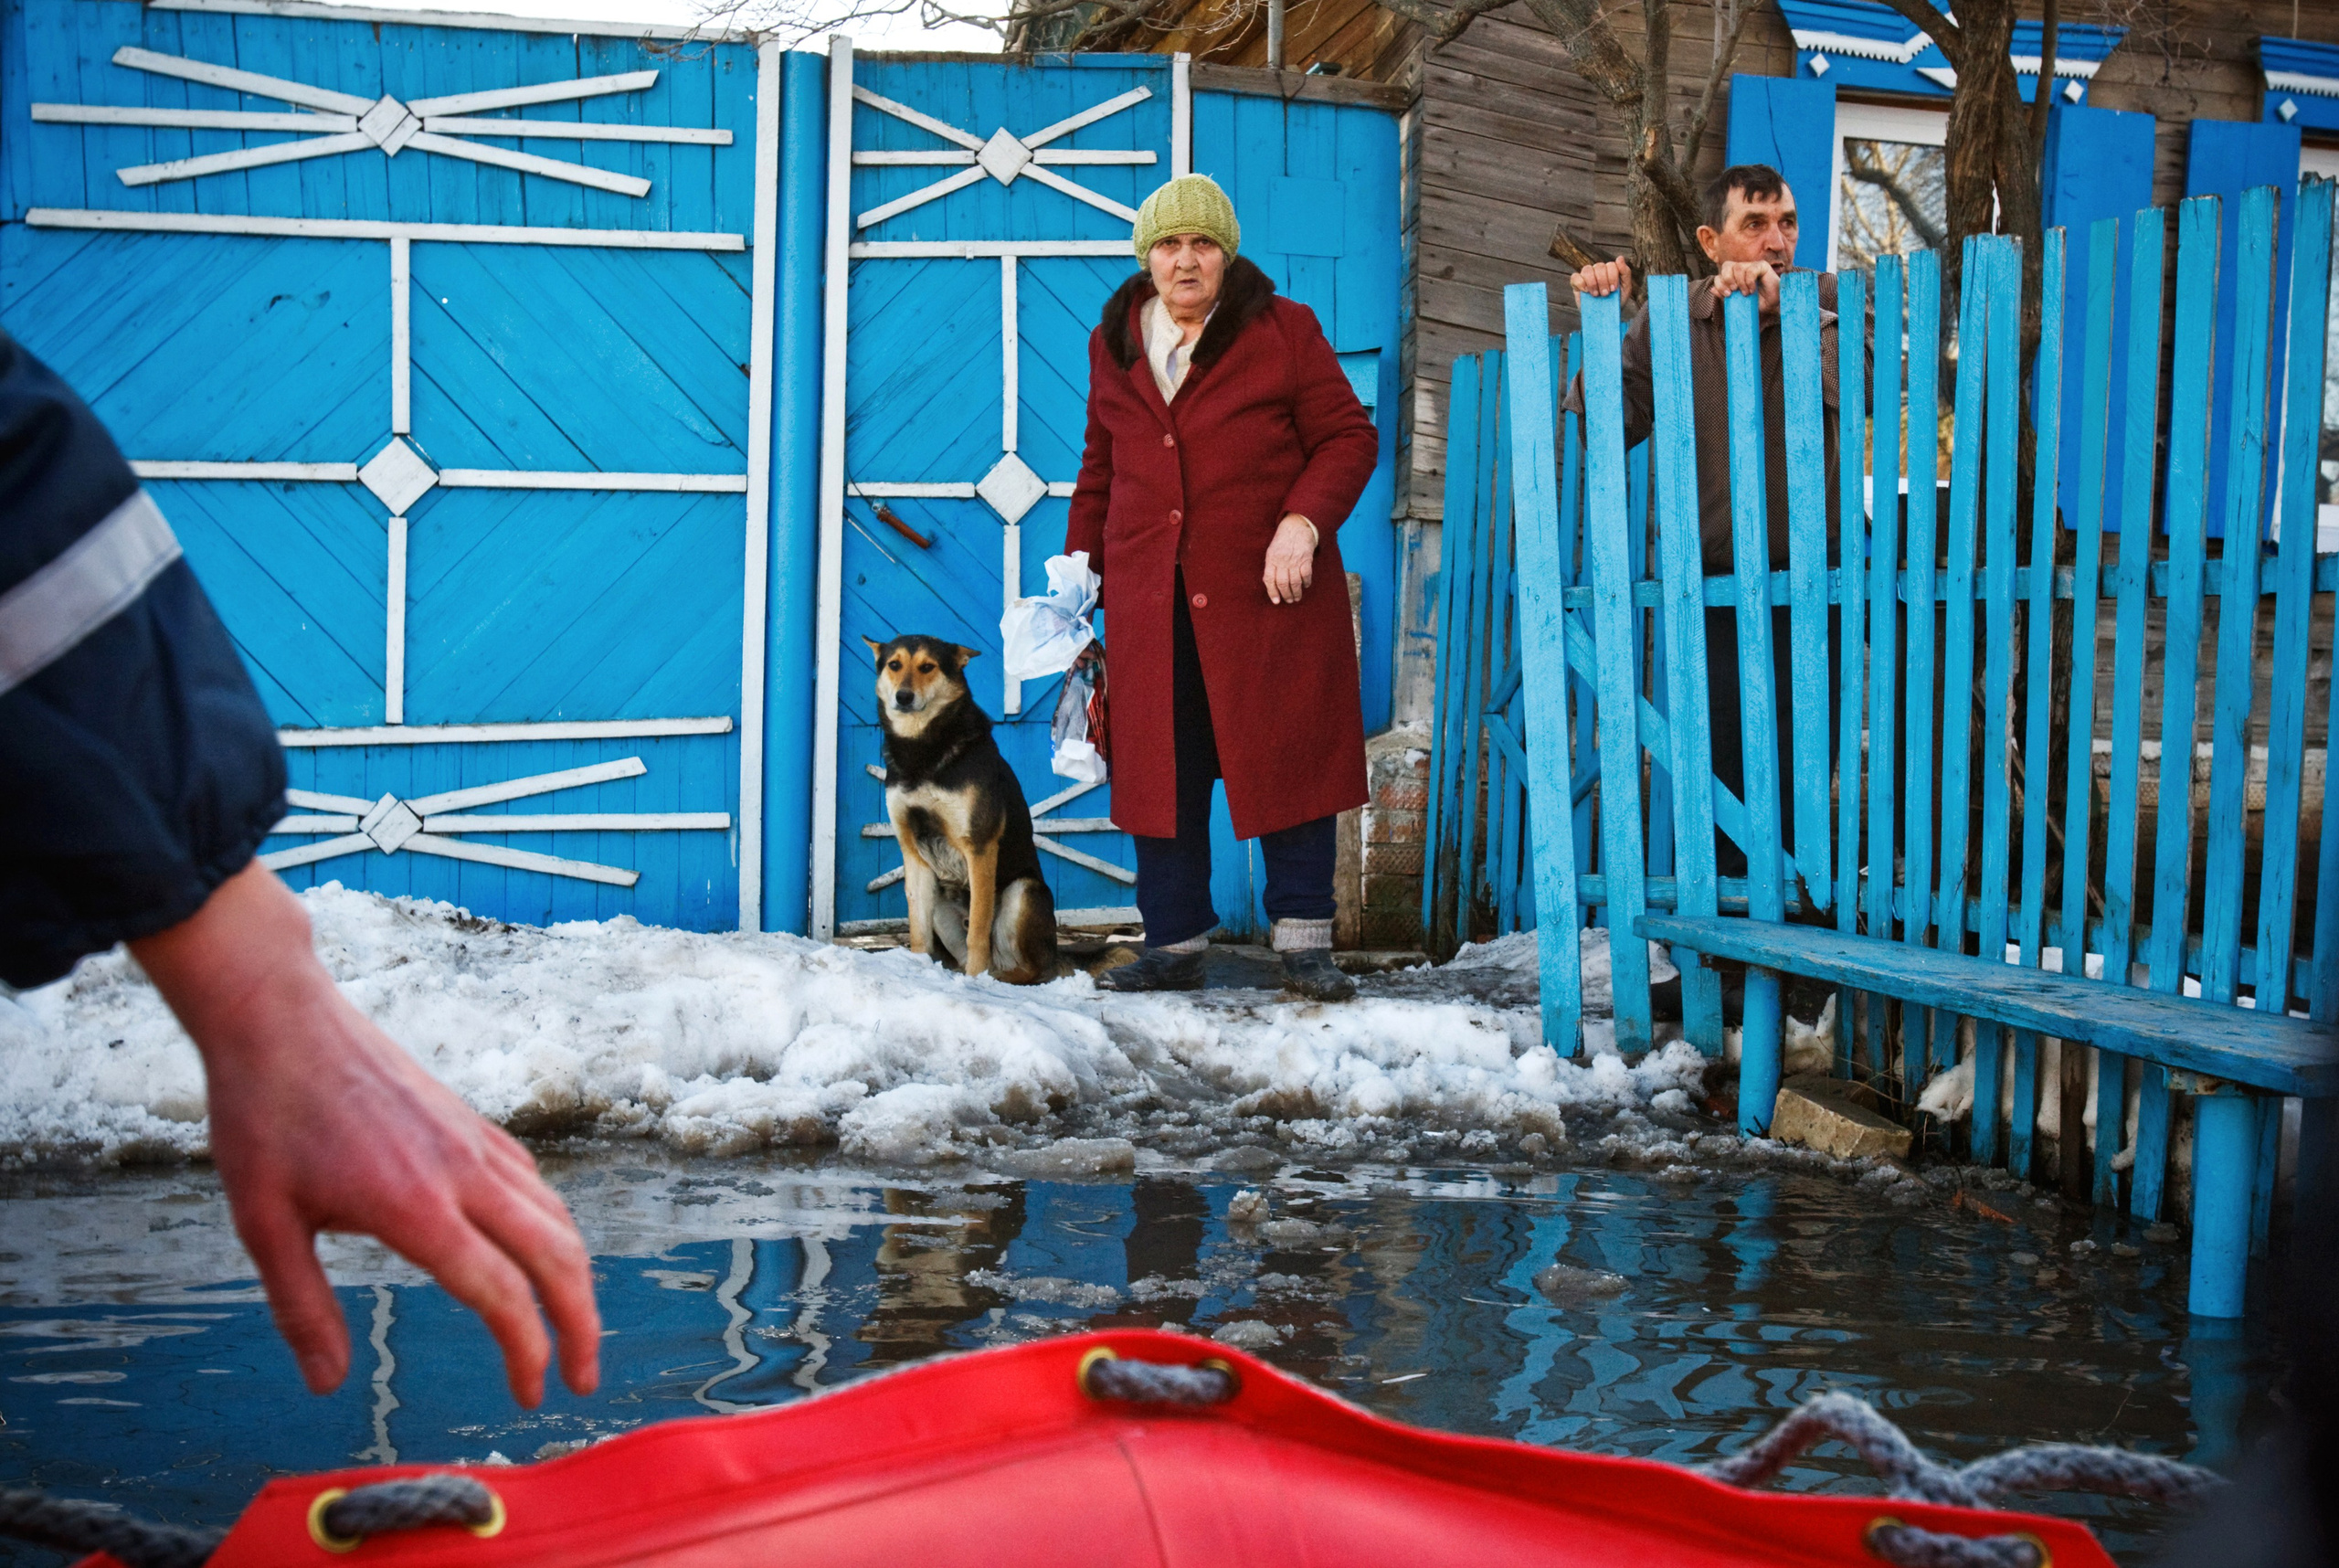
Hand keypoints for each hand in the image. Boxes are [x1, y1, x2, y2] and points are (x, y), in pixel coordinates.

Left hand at [130, 862, 600, 1406]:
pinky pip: (534, 1182)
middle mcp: (463, 1173)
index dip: (527, 1352)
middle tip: (582, 1377)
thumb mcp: (263, 1223)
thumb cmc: (264, 1116)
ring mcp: (474, 1142)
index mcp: (416, 1207)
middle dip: (581, 1323)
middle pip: (557, 1256)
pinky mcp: (470, 1123)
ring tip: (570, 1322)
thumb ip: (302, 1307)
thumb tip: (328, 1383)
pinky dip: (553, 1228)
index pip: (500, 1293)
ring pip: (555, 1216)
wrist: (281, 1018)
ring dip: (575, 1277)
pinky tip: (538, 1246)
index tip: (531, 1394)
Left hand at [1263, 514, 1316, 603]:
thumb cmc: (1283, 539)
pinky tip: (1305, 585)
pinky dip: (1306, 583)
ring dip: (1296, 592)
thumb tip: (1270, 583)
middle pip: (1283, 583)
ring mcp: (1294, 560)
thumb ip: (1271, 566)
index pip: (1269, 579)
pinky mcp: (1306, 559)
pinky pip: (1306, 575)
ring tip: (1297, 598)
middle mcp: (1282, 561)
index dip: (1272, 592)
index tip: (1276, 601)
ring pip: (1295, 582)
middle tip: (1289, 601)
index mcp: (1271, 559)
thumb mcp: (1272, 551)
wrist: (1297, 525)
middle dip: (1286, 595)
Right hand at [1571, 256, 1632, 301]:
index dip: (1612, 276)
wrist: (1606, 316)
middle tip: (1605, 294)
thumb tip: (1620, 258)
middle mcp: (1598, 270)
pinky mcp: (1577, 284)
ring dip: (1593, 283)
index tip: (1613, 289)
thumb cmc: (1616, 301)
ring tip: (1596, 294)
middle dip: (1603, 281)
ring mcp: (1586, 276)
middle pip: (1599, 267)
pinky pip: (1575, 277)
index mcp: (1610, 270)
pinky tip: (1586, 291)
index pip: (1610, 265)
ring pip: (1587, 270)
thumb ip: (1625, 272)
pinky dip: (1580, 283)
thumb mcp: (1626, 288)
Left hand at [1712, 260, 1781, 315]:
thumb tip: (1712, 289)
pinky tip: (1752, 290)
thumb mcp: (1737, 302)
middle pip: (1726, 265)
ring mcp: (1751, 266)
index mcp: (1734, 277)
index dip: (1720, 283)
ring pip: (1738, 268)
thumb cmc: (1756, 304)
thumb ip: (1725, 296)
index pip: (1720, 274)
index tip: (1727, 294)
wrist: (1772, 306)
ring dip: (1740, 283)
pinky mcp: (1761, 265)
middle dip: (1726, 279)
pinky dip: (1749, 282)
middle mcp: (1742, 269)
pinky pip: (1750, 270)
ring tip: (1746, 293)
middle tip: (1733, 291)